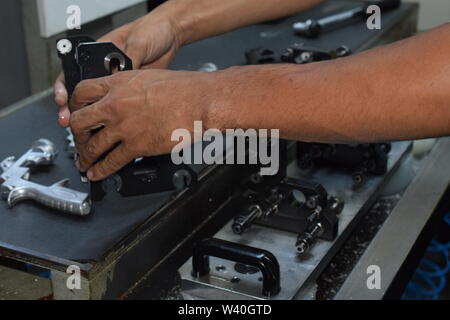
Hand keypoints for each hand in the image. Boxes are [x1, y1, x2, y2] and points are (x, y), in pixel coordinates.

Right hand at [54, 8, 182, 126]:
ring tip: (84, 129)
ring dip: (90, 116)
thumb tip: (123, 78)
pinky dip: (112, 118)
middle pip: (83, 92)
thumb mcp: (138, 44)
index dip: (65, 86)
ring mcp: (118, 83)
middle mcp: (105, 70)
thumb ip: (130, 61)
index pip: (74, 71)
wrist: (170, 36)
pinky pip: (117, 107)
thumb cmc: (151, 31)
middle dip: (73, 107)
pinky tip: (108, 126)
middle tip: (68, 119)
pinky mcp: (131, 92)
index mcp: (99, 54)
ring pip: (99, 103)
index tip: (62, 98)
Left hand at [69, 69, 224, 180]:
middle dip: (76, 134)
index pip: (81, 92)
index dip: (74, 105)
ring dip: (85, 157)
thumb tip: (123, 97)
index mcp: (118, 83)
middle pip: (79, 121)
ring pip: (92, 145)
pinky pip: (111, 161)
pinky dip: (101, 170)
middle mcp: (115, 104)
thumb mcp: (149, 78)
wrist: (201, 101)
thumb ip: (130, 87)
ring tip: (84, 163)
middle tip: (79, 140)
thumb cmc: (185, 88)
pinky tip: (98, 173)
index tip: (76, 112)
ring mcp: (124, 126)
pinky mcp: (136, 145)